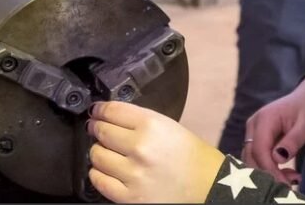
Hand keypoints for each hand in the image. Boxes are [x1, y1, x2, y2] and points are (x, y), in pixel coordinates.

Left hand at [88, 101, 225, 202]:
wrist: (208, 185)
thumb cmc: (190, 156)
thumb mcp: (168, 125)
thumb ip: (139, 119)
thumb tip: (110, 116)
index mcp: (151, 125)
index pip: (112, 111)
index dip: (99, 109)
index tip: (96, 111)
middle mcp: (140, 148)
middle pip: (101, 131)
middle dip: (96, 128)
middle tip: (97, 128)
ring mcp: (133, 174)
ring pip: (97, 156)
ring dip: (98, 152)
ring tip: (107, 152)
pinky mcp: (130, 197)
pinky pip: (100, 181)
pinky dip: (99, 174)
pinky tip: (106, 170)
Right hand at [243, 74, 304, 184]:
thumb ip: (293, 141)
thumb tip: (278, 159)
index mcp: (265, 118)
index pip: (259, 150)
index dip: (269, 169)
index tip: (284, 184)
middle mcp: (254, 125)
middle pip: (252, 157)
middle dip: (268, 174)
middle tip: (290, 185)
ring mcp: (254, 132)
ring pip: (252, 160)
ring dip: (269, 174)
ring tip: (293, 178)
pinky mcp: (258, 139)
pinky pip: (258, 158)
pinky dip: (270, 169)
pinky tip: (288, 173)